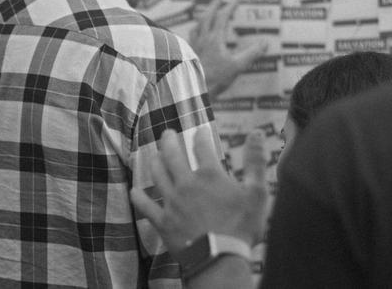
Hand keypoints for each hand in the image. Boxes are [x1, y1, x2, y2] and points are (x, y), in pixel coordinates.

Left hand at [130, 127, 268, 256]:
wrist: (219, 261)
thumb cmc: (241, 227)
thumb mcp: (257, 192)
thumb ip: (256, 161)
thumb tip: (258, 133)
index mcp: (209, 174)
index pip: (202, 146)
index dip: (201, 136)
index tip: (200, 131)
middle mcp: (187, 183)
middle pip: (173, 155)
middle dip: (169, 141)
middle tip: (167, 133)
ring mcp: (172, 202)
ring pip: (158, 175)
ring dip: (155, 162)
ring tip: (153, 154)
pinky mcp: (163, 221)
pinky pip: (146, 206)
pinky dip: (139, 197)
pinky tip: (134, 191)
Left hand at [188, 0, 267, 100]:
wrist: (194, 89)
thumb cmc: (215, 78)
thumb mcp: (238, 66)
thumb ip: (252, 54)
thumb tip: (265, 43)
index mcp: (215, 39)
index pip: (222, 17)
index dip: (229, 7)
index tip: (235, 1)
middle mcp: (202, 39)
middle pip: (206, 17)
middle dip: (213, 6)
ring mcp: (193, 46)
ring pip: (197, 26)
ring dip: (202, 17)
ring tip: (204, 14)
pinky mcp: (188, 55)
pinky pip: (190, 38)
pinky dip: (194, 32)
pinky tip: (194, 36)